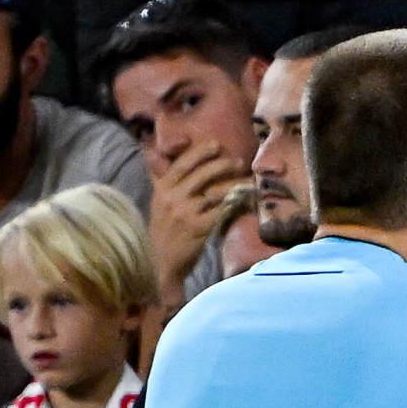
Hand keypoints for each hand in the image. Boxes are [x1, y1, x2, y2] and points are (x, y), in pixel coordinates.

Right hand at [149, 142, 245, 293]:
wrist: (159, 262)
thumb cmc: (162, 232)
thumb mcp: (158, 202)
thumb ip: (161, 180)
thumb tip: (159, 156)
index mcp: (162, 188)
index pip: (182, 164)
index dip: (200, 152)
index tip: (216, 145)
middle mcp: (173, 197)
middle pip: (202, 174)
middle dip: (223, 165)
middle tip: (239, 161)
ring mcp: (186, 212)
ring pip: (215, 192)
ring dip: (235, 184)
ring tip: (248, 180)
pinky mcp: (199, 227)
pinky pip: (222, 211)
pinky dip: (235, 204)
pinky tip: (245, 200)